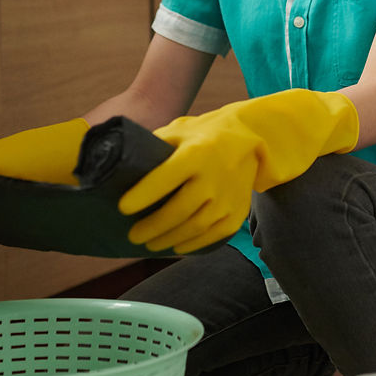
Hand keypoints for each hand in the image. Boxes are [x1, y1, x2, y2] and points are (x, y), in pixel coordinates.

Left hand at [118, 89, 358, 254]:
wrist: (252, 139)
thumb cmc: (206, 134)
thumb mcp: (180, 130)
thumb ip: (155, 144)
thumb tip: (123, 162)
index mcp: (196, 153)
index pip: (164, 177)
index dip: (142, 195)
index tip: (122, 208)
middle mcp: (214, 177)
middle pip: (178, 210)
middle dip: (151, 226)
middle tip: (132, 235)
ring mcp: (228, 197)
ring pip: (194, 227)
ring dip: (168, 239)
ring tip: (149, 243)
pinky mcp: (238, 212)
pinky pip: (213, 235)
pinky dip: (192, 244)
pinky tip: (176, 246)